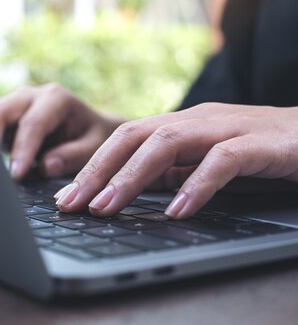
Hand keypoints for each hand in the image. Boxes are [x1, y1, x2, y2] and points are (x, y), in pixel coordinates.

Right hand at [0, 83, 123, 179]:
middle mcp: (30, 97)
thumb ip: (74, 155)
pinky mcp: (3, 120)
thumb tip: (45, 165)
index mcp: (56, 99)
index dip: (22, 150)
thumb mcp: (95, 147)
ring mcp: (13, 106)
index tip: (15, 176)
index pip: (32, 124)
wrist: (90, 129)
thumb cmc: (94, 138)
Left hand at [54, 103, 297, 218]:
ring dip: (131, 176)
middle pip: (135, 136)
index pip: (125, 138)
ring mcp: (228, 127)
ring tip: (106, 207)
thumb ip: (178, 168)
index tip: (67, 196)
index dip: (92, 165)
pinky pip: (222, 161)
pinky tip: (176, 210)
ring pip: (167, 142)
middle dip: (98, 170)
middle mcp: (197, 119)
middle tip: (70, 203)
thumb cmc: (264, 147)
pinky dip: (196, 184)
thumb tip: (139, 186)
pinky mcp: (261, 143)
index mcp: (182, 123)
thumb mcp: (210, 158)